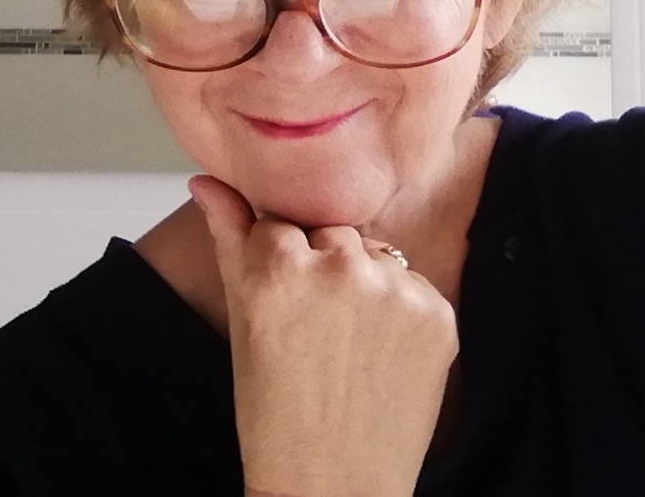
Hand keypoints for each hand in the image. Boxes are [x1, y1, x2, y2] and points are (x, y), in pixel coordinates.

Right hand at [188, 174, 458, 496]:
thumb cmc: (275, 412)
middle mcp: (339, 267)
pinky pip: (415, 285)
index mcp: (278, 265)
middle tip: (315, 330)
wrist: (333, 487)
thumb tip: (206, 179)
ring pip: (375, 254)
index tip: (282, 304)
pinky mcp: (438, 314)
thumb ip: (230, 235)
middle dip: (323, 266)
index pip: (280, 223)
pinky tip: (382, 354)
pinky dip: (403, 312)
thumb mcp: (244, 319)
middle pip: (332, 233)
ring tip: (349, 344)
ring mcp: (395, 290)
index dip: (280, 263)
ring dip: (366, 282)